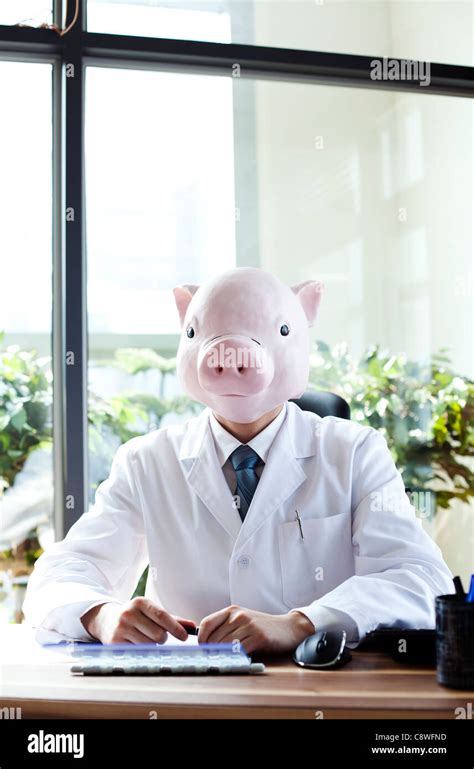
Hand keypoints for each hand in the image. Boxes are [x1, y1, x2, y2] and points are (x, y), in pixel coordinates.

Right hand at [81, 596, 194, 643]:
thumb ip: (172, 619)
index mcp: (140, 602)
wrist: (106, 620)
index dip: (175, 627)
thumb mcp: (151, 612)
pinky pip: (138, 652)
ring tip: (144, 638)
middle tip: (157, 636)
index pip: (162, 616)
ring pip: (149, 645)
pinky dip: (142, 650)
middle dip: (162, 638)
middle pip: (158, 634)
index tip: (185, 636)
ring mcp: (121, 628)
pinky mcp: (115, 643)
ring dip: (152, 645)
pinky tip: (136, 643)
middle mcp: (129, 613)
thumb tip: (191, 626)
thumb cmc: (135, 616)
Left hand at [198, 605, 314, 654]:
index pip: (207, 623)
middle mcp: (239, 616)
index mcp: (232, 610)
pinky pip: (240, 651)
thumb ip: (226, 628)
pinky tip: (236, 661)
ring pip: (225, 646)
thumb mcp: (242, 621)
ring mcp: (249, 626)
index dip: (201, 639)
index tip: (202, 649)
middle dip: (210, 652)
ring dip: (221, 657)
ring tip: (222, 662)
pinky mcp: (259, 637)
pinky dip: (235, 658)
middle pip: (214, 638)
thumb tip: (205, 644)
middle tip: (210, 661)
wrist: (288, 628)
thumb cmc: (262, 627)